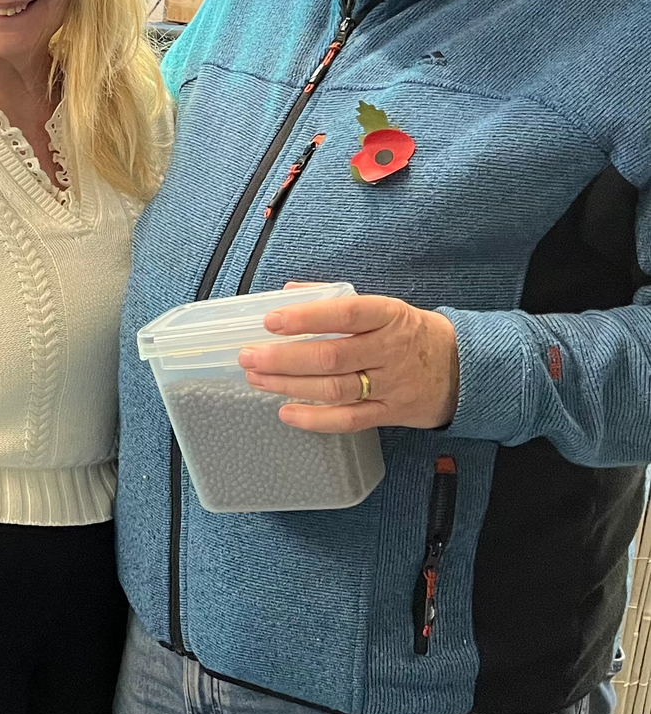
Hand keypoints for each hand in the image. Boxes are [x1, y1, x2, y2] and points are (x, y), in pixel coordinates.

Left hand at [237, 291, 459, 433]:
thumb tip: (287, 293)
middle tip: (249, 356)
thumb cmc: (411, 333)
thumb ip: (335, 300)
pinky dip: (316, 419)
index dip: (307, 317)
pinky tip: (286, 412)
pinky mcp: (390, 413)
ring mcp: (391, 385)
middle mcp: (389, 350)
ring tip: (257, 379)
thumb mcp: (384, 307)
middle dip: (284, 358)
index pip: (346, 313)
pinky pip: (349, 420)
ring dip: (290, 385)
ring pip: (335, 389)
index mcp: (389, 316)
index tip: (271, 321)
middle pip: (331, 356)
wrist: (465, 370)